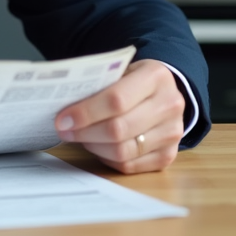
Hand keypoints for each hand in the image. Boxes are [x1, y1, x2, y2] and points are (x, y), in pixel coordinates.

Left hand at [54, 59, 185, 173]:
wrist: (164, 92)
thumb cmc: (133, 80)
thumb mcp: (120, 70)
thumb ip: (98, 85)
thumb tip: (64, 108)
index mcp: (156, 77)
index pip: (116, 100)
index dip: (86, 112)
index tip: (63, 118)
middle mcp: (169, 105)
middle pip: (118, 129)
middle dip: (85, 132)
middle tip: (64, 130)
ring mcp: (172, 133)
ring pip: (123, 151)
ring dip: (94, 146)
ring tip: (81, 136)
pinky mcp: (168, 155)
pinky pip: (129, 165)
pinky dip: (107, 158)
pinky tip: (98, 146)